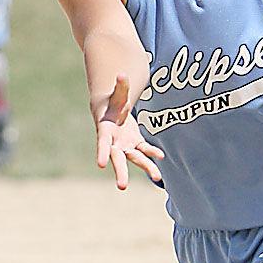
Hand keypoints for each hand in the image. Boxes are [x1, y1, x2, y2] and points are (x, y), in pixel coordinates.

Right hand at [96, 74, 163, 190]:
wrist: (112, 110)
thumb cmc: (111, 101)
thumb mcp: (115, 94)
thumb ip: (120, 87)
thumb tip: (122, 75)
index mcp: (104, 130)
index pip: (103, 144)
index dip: (102, 153)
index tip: (101, 164)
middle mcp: (114, 142)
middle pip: (117, 159)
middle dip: (121, 172)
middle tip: (122, 187)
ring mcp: (125, 145)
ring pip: (135, 158)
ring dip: (146, 167)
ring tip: (158, 177)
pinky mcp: (135, 144)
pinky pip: (144, 149)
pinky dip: (152, 153)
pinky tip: (161, 157)